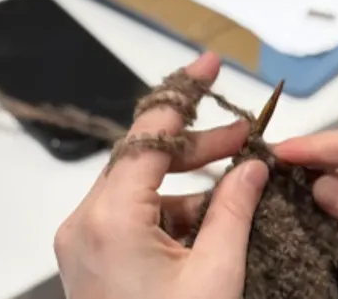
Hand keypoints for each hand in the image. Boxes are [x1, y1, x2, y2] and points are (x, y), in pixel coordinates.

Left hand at [54, 53, 268, 298]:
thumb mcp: (216, 273)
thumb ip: (234, 208)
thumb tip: (253, 165)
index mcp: (109, 218)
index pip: (149, 134)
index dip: (184, 93)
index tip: (211, 64)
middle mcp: (85, 221)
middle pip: (146, 158)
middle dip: (200, 146)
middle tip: (250, 138)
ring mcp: (84, 240)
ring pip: (143, 187)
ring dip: (191, 183)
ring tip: (240, 186)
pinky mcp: (92, 257)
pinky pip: (136, 216)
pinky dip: (174, 212)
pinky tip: (213, 221)